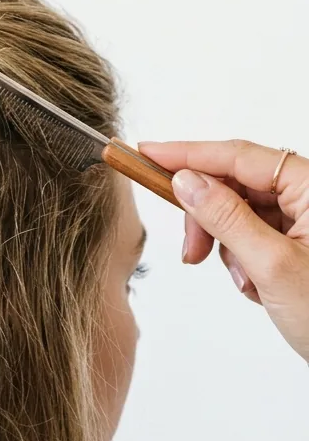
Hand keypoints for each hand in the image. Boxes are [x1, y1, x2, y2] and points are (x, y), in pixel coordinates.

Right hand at [139, 139, 308, 360]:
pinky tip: (256, 286)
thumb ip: (226, 218)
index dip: (188, 154)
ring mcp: (306, 217)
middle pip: (235, 183)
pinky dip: (243, 259)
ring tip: (243, 281)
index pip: (239, 156)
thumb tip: (186, 182)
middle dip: (208, 217)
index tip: (147, 153)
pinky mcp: (300, 239)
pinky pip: (253, 234)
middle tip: (192, 253)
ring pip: (240, 211)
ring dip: (228, 245)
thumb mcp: (273, 266)